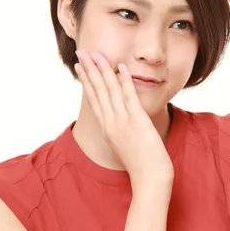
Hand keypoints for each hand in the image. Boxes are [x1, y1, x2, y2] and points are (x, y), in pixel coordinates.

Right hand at [74, 50, 173, 186]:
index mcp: (106, 127)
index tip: (80, 66)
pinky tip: (121, 67)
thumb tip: (117, 118)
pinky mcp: (137, 120)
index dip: (86, 80)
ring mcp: (123, 121)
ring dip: (102, 69)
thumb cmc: (140, 163)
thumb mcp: (122, 144)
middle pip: (97, 90)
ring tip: (95, 53)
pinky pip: (129, 96)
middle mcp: (111, 122)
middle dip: (89, 69)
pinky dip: (125, 81)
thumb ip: (118, 129)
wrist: (149, 178)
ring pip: (109, 90)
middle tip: (81, 52)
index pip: (93, 98)